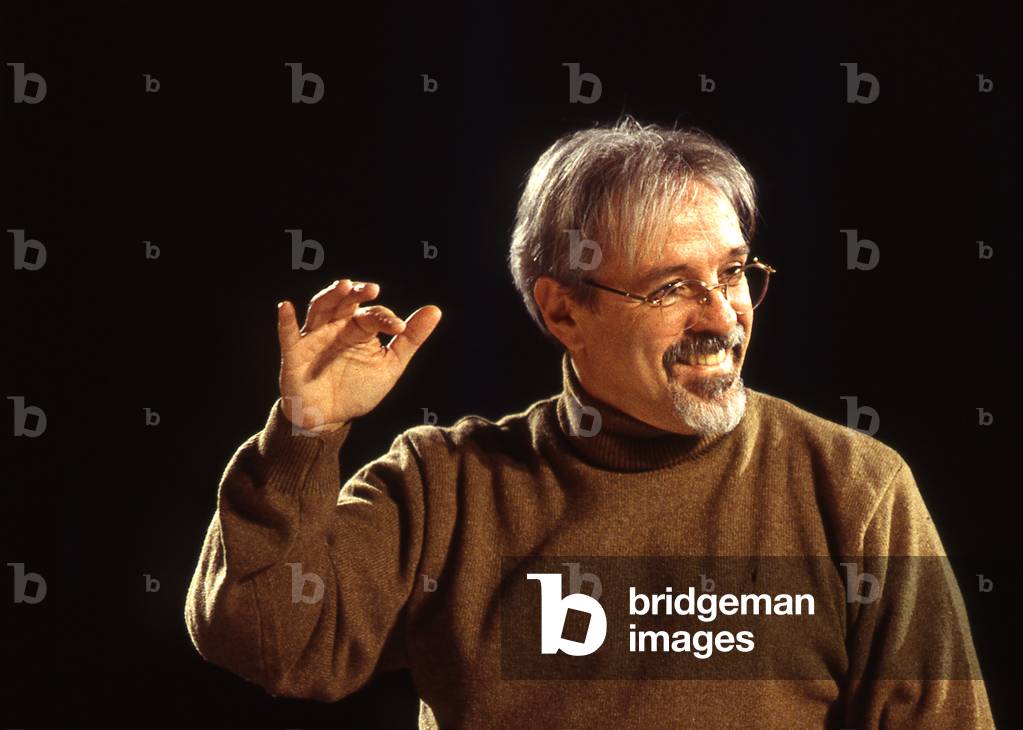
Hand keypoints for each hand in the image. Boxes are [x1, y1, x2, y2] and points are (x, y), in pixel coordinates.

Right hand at [276, 279, 441, 430]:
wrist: (330, 419)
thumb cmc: (359, 388)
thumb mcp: (390, 365)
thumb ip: (410, 338)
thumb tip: (436, 310)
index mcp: (359, 329)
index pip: (373, 315)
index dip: (385, 318)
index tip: (399, 327)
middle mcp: (336, 327)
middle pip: (344, 303)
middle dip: (356, 293)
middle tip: (371, 289)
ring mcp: (314, 338)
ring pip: (320, 309)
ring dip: (330, 297)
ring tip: (343, 286)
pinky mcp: (294, 355)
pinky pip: (288, 336)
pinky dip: (285, 321)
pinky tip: (285, 306)